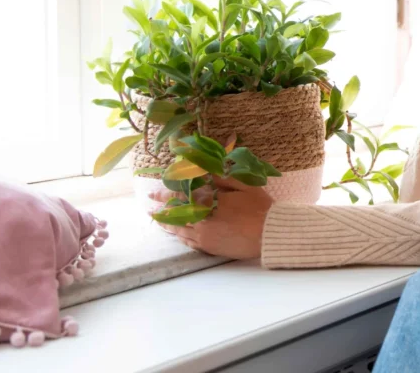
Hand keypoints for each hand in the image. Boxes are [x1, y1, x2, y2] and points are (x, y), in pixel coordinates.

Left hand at [149, 175, 272, 260]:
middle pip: (176, 213)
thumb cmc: (260, 207)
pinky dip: (181, 237)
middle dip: (162, 210)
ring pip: (179, 229)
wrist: (269, 234)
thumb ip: (222, 178)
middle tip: (150, 209)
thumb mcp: (244, 186)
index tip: (155, 193)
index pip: (182, 195)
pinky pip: (189, 242)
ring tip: (158, 221)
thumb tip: (204, 172)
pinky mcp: (209, 247)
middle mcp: (202, 218)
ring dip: (168, 224)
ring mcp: (204, 235)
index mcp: (210, 200)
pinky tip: (177, 234)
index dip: (166, 193)